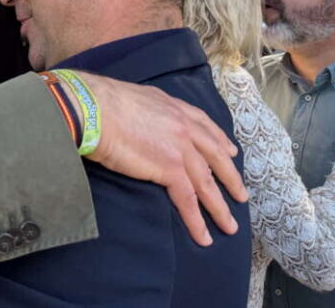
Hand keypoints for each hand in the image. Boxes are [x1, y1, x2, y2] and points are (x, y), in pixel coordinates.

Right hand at [77, 71, 246, 246]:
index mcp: (174, 107)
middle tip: (241, 195)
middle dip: (230, 177)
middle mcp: (184, 126)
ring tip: (229, 226)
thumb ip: (150, 109)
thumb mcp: (136, 98)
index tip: (230, 152)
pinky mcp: (169, 169)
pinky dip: (196, 220)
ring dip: (220, 207)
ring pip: (207, 183)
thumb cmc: (102, 102)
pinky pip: (187, 199)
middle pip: (215, 156)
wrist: (93, 109)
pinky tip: (203, 236)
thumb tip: (144, 118)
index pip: (205, 126)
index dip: (220, 141)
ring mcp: (180, 148)